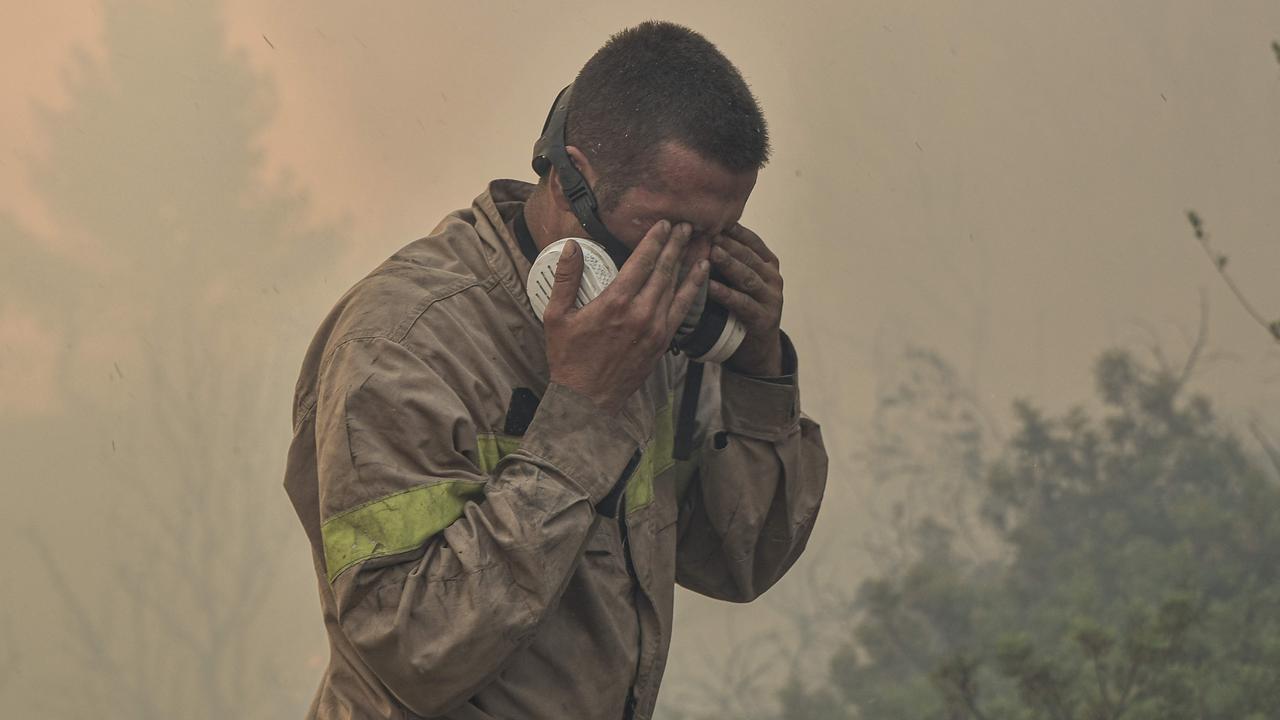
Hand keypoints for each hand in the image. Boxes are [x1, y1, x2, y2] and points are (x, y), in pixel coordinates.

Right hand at [544, 221, 709, 413]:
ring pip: (676, 287)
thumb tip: (571, 246)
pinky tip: (701, 275)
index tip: (663, 224)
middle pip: (664, 270)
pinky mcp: (662, 342)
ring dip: (688, 262)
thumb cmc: (569, 358)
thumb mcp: (557, 316)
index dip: (654, 240)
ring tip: (699, 243)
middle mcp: (640, 313)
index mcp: (614, 303)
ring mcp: (655, 328)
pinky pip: (682, 309)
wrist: (587, 399)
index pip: (641, 262)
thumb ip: (566, 279)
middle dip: (675, 245)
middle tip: (686, 226)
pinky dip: (693, 289)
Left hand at [707, 223, 783, 376]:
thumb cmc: (741, 308)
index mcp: (768, 264)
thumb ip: (728, 260)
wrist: (757, 348)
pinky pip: (743, 303)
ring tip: (712, 252)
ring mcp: (771, 299)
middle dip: (729, 244)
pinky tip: (711, 286)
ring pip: (748, 277)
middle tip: (708, 232)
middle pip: (749, 257)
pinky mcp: (763, 319)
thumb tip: (700, 233)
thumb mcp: (739, 280)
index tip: (714, 219)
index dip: (734, 231)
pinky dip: (727, 294)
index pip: (752, 241)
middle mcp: (773, 278)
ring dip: (730, 264)